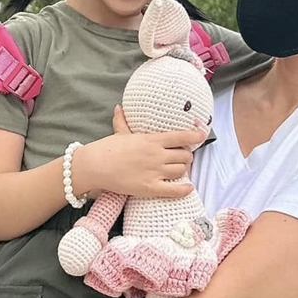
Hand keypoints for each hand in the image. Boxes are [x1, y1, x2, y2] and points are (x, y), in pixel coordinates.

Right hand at [73, 110, 200, 200]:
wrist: (94, 166)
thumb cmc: (106, 149)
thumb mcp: (119, 133)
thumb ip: (122, 121)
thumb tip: (118, 107)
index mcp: (152, 140)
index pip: (181, 136)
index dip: (195, 136)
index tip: (203, 135)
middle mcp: (156, 155)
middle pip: (185, 155)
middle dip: (187, 156)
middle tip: (182, 157)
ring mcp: (154, 172)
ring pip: (181, 170)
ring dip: (183, 170)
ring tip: (179, 169)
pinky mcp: (149, 187)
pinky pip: (174, 190)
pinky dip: (184, 189)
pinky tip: (188, 188)